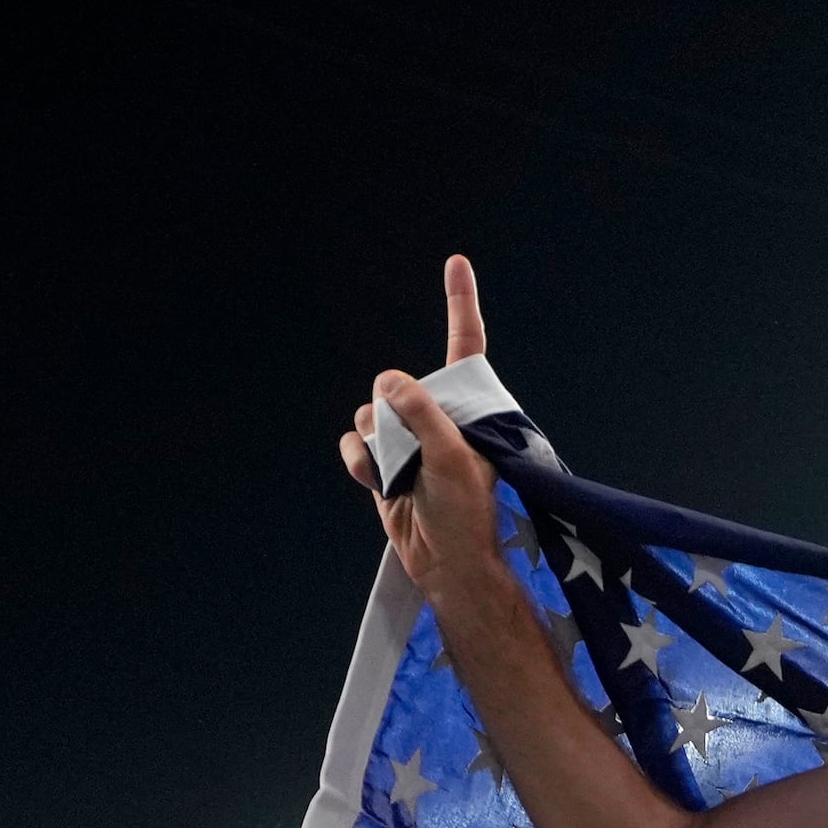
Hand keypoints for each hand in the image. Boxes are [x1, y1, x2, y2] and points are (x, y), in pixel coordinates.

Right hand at [339, 255, 503, 607]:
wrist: (451, 567)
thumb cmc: (471, 513)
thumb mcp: (455, 457)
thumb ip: (422, 412)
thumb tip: (388, 380)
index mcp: (470, 406)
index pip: (465, 341)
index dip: (460, 300)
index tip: (456, 261)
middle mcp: (438, 416)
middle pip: (397, 387)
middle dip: (397, 414)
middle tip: (422, 456)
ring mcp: (408, 440)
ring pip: (371, 416)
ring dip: (379, 446)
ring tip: (406, 477)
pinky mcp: (384, 467)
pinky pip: (356, 445)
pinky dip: (361, 463)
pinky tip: (380, 483)